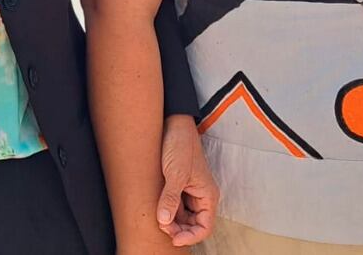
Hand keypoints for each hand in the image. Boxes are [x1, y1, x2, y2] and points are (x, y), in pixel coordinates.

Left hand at [156, 115, 217, 245]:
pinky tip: (155, 208)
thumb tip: (164, 222)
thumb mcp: (175, 173)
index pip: (205, 226)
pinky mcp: (177, 185)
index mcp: (207, 195)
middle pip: (192, 224)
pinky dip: (166, 209)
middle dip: (178, 229)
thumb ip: (170, 198)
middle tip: (161, 225)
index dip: (191, 237)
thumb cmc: (180, 145)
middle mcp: (200, 195)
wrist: (172, 123)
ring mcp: (188, 191)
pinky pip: (174, 204)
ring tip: (157, 217)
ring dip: (171, 220)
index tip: (174, 239)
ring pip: (182, 216)